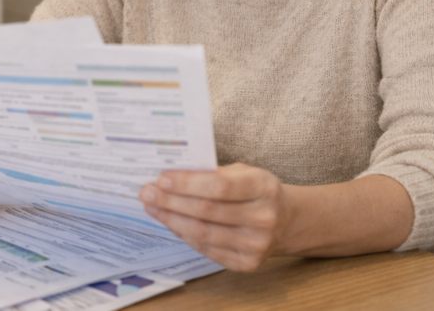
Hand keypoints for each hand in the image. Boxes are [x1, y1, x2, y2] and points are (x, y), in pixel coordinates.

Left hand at [139, 163, 290, 271]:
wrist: (286, 221)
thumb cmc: (257, 190)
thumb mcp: (244, 171)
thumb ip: (214, 172)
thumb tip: (172, 174)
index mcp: (263, 187)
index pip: (219, 186)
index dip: (187, 183)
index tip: (161, 178)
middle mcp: (263, 218)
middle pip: (206, 211)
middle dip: (171, 201)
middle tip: (147, 192)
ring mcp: (256, 244)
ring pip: (202, 232)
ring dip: (171, 219)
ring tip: (152, 207)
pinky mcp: (246, 263)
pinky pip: (206, 249)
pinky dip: (184, 234)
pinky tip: (170, 222)